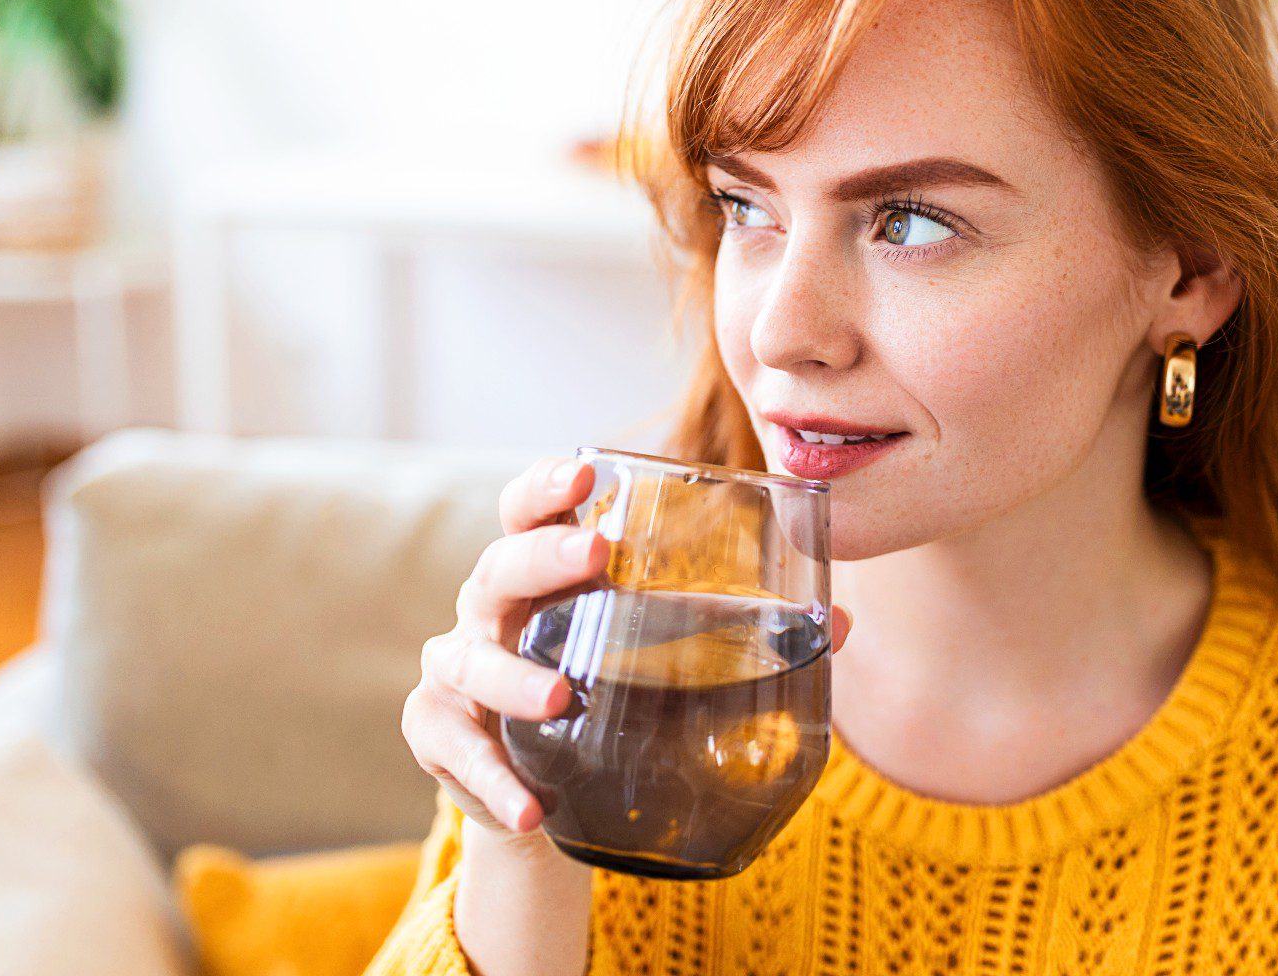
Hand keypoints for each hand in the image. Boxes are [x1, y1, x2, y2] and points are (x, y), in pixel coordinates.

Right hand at [402, 455, 851, 975]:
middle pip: (500, 567)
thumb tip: (840, 624)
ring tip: (562, 695)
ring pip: (471, 661)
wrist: (538, 788)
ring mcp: (456, 672)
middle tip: (597, 552)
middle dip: (544, 555)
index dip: (548, 486)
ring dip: (515, 677)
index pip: (529, 512)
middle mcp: (491, 611)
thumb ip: (739, 636)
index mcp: (543, 576)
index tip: (586, 471)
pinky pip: (456, 751)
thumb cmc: (609, 695)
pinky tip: (528, 806)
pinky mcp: (438, 737)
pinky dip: (490, 779)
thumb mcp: (665, 658)